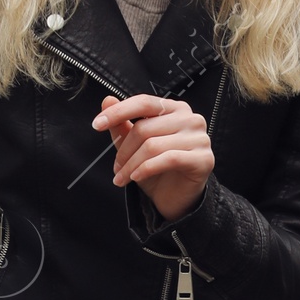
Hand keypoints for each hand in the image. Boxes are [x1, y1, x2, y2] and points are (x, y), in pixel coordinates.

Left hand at [92, 93, 213, 221]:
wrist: (176, 199)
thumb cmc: (156, 169)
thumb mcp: (134, 147)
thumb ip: (122, 124)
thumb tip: (107, 100)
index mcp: (174, 109)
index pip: (144, 102)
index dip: (118, 112)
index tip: (96, 125)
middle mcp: (191, 119)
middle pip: (145, 128)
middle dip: (124, 150)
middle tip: (115, 168)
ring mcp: (200, 138)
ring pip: (153, 145)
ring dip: (131, 164)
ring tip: (121, 178)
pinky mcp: (204, 159)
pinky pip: (168, 159)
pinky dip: (146, 169)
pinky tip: (136, 177)